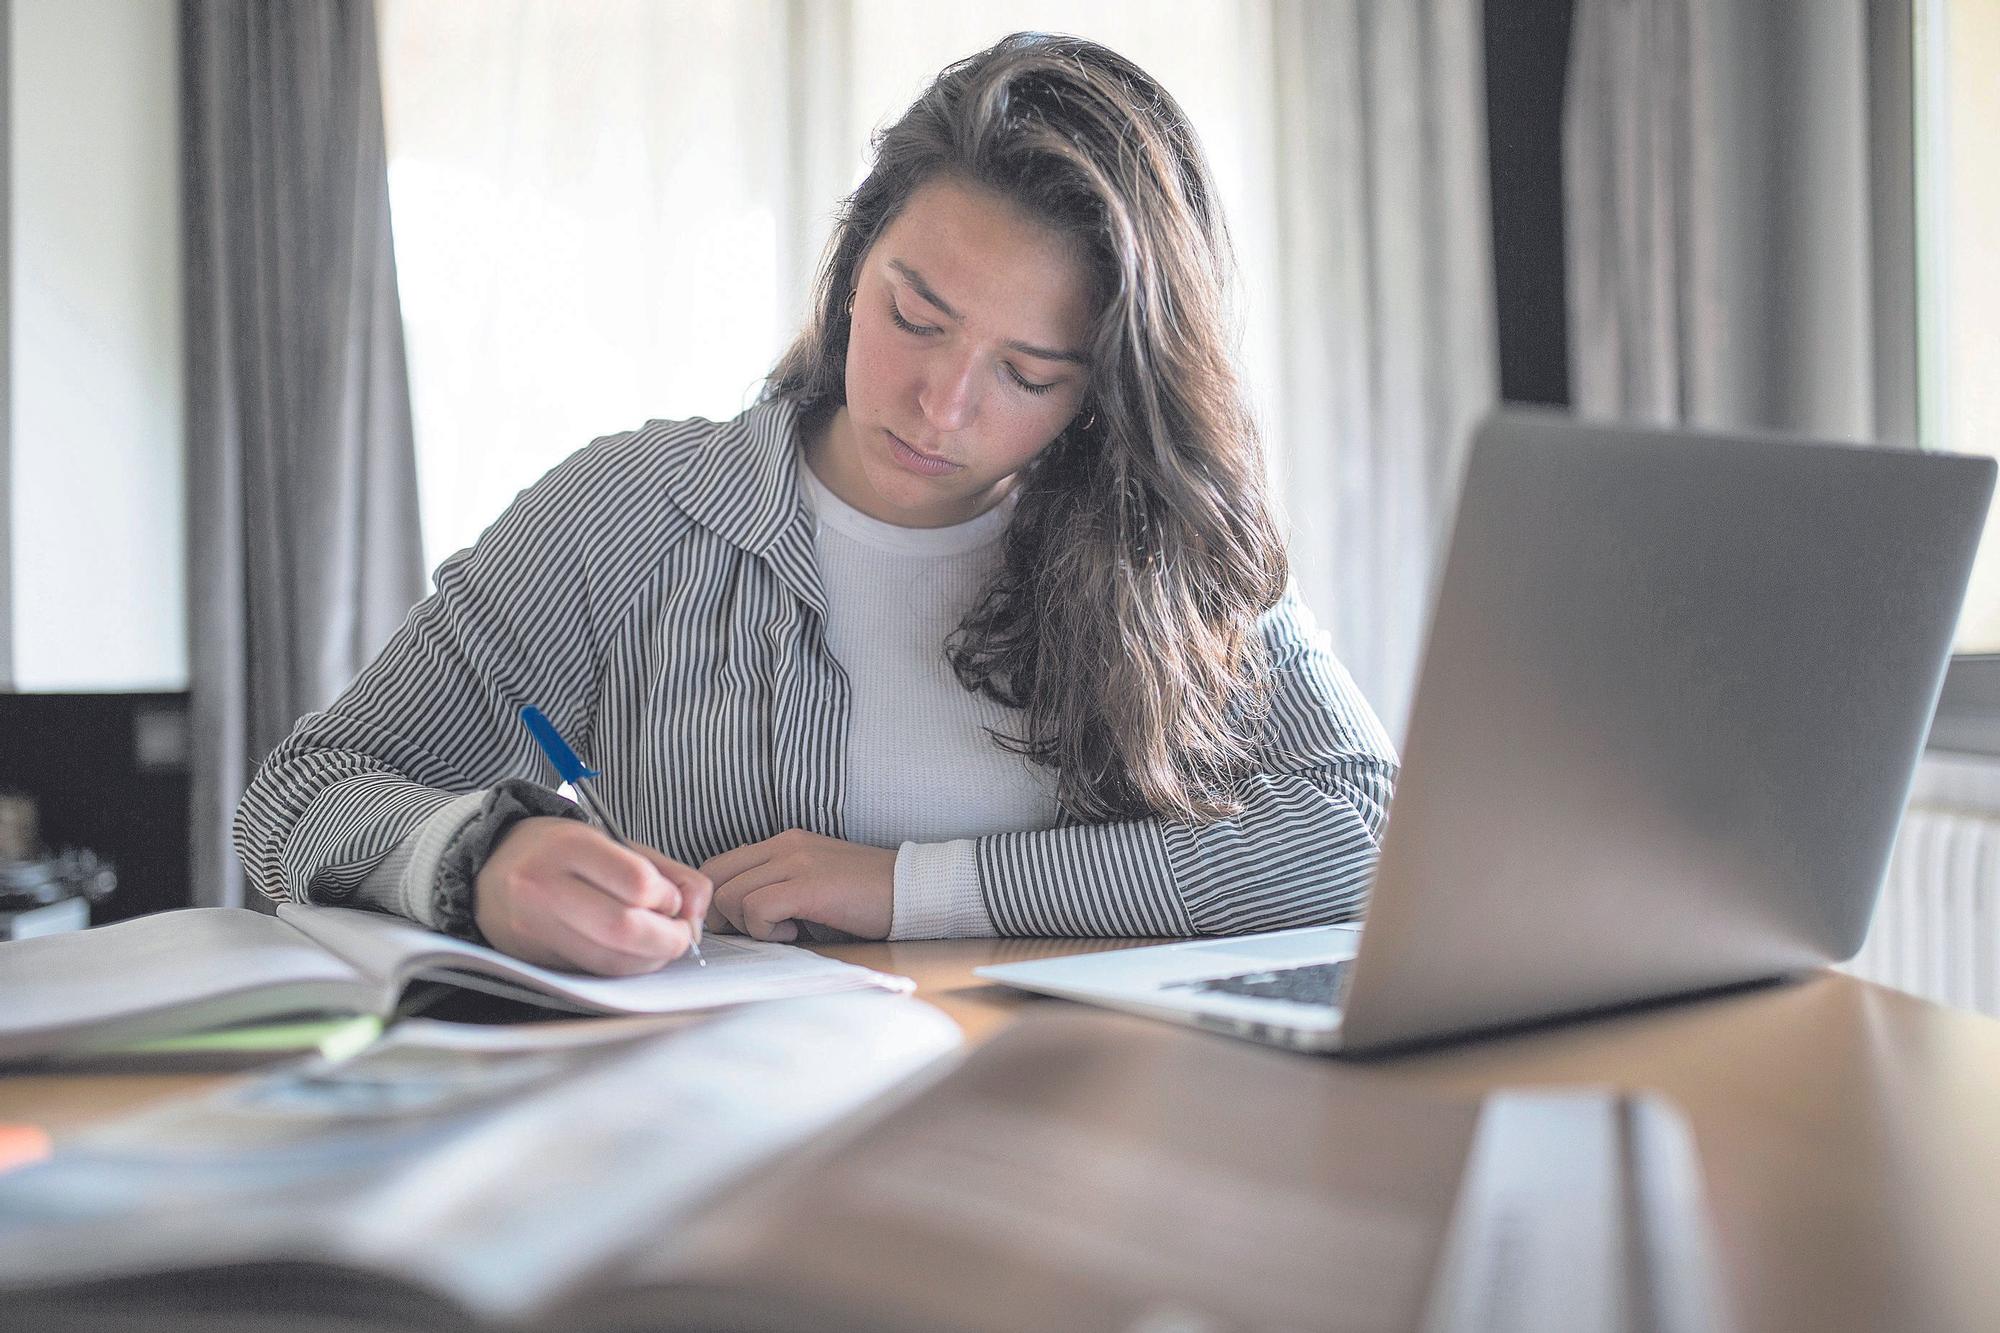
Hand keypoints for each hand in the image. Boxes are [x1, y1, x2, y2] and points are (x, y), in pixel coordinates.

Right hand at [473, 817, 712, 975]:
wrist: (490, 868)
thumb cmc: (563, 852)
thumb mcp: (616, 843)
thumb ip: (669, 873)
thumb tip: (696, 915)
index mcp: (569, 846)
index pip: (637, 883)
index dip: (668, 899)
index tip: (672, 899)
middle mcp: (545, 887)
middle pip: (625, 929)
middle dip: (668, 939)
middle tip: (680, 933)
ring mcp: (534, 927)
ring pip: (610, 961)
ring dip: (651, 960)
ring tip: (658, 943)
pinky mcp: (535, 959)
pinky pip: (594, 973)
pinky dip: (626, 968)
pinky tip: (632, 953)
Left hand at [701, 829, 894, 941]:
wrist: (912, 889)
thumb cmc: (865, 897)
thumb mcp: (813, 883)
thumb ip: (777, 887)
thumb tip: (734, 917)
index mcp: (783, 843)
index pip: (719, 865)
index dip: (715, 901)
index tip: (735, 928)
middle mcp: (784, 845)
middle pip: (716, 877)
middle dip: (721, 916)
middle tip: (754, 934)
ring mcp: (795, 862)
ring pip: (731, 895)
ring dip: (750, 925)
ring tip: (786, 931)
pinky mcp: (808, 885)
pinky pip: (757, 909)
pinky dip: (767, 930)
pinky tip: (796, 933)